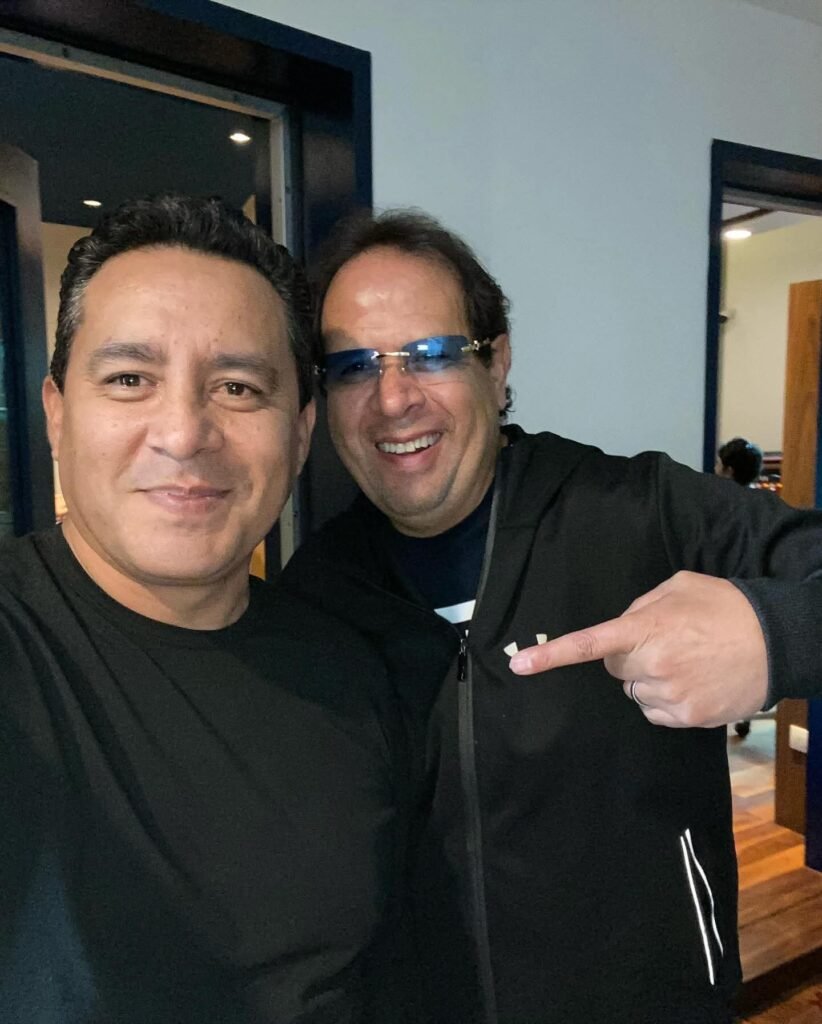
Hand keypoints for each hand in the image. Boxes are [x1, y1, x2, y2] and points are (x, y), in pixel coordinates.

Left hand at [508, 571, 768, 727]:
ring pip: (636, 691)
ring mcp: (670, 694)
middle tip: (665, 642)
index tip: (519, 666)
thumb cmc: (725, 607)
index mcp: (645, 628)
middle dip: (629, 655)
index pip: (589, 645)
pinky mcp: (688, 718)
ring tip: (687, 660)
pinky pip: (656, 711)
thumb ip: (641, 606)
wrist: (777, 639)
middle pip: (615, 668)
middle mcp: (653, 664)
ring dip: (651, 677)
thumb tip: (623, 628)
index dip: (551, 656)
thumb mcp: (678, 588)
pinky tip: (694, 680)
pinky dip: (667, 699)